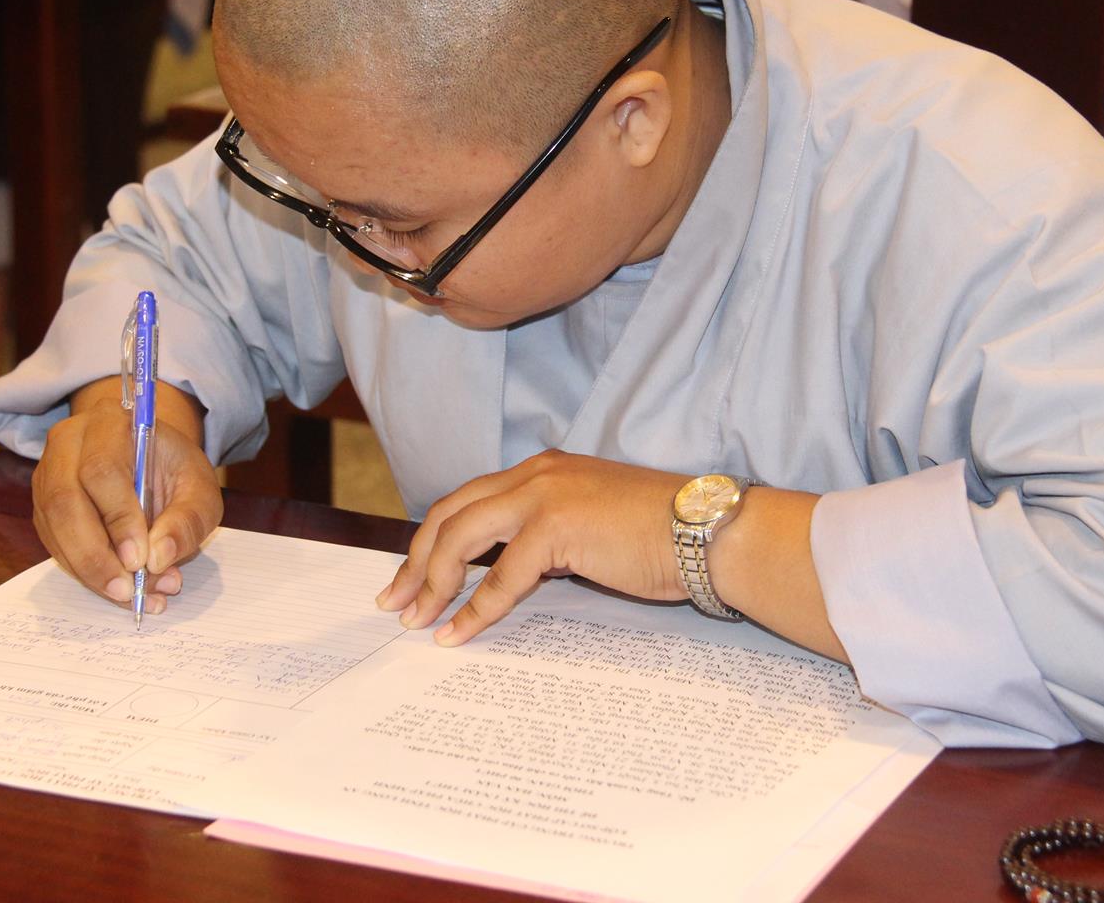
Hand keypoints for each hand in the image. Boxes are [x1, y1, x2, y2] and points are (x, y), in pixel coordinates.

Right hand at [32, 378, 221, 612]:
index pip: (102, 471)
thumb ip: (188, 519)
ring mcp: (48, 473)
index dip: (119, 519)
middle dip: (96, 555)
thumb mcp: (200, 487)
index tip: (140, 560)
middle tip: (128, 590)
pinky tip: (116, 588)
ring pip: (55, 527)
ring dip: (90, 570)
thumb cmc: (174, 469)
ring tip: (130, 595)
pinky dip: (84, 573)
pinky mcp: (44, 506)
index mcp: (109, 421)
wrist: (149, 458)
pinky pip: (54, 544)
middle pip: (65, 501)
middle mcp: (68, 442)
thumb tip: (159, 558)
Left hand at [376, 451, 690, 646]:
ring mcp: (543, 495)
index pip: (467, 501)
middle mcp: (535, 474)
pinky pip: (500, 576)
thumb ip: (549, 540)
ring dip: (432, 583)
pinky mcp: (556, 527)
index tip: (412, 578)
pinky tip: (457, 633)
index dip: (432, 540)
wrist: (708, 534)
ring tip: (415, 620)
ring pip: (461, 538)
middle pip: (449, 515)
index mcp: (541, 470)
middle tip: (395, 601)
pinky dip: (474, 608)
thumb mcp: (591, 529)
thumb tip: (512, 574)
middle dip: (415, 561)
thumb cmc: (661, 539)